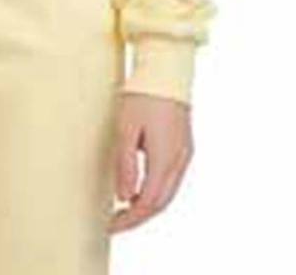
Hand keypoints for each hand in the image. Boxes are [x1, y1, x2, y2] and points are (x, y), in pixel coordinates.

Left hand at [109, 93, 193, 232]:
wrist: (167, 70)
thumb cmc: (142, 95)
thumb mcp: (126, 128)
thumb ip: (125, 164)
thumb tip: (125, 198)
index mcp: (166, 159)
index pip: (149, 203)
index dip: (130, 219)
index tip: (110, 226)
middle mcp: (180, 161)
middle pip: (161, 203)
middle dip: (138, 217)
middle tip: (114, 223)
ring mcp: (185, 154)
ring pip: (168, 193)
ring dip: (147, 205)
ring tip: (123, 209)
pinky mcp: (184, 146)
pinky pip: (171, 179)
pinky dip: (155, 190)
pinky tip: (140, 188)